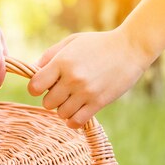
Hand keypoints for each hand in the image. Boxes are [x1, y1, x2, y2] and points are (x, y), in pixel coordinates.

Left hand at [27, 28, 147, 128]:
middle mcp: (72, 78)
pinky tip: (77, 112)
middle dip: (52, 99)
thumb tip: (33, 70)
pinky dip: (73, 120)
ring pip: (61, 114)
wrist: (131, 48)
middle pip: (47, 103)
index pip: (35, 86)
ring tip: (73, 100)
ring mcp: (86, 92)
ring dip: (64, 109)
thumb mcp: (72, 42)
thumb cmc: (98, 44)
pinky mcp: (98, 102)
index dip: (36, 88)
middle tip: (62, 92)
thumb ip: (50, 55)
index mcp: (62, 62)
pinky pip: (76, 121)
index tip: (43, 85)